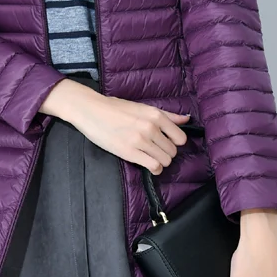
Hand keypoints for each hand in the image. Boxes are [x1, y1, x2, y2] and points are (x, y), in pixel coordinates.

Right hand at [44, 80, 192, 171]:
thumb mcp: (142, 107)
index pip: (180, 137)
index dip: (175, 143)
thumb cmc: (114, 108)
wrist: (90, 110)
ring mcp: (141, 140)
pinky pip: (153, 166)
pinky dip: (154, 169)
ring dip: (160, 162)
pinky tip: (148, 165)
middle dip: (166, 153)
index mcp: (155, 115)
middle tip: (155, 151)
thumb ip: (166, 115)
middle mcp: (151, 127)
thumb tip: (186, 119)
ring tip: (150, 158)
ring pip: (165, 160)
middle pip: (173, 151)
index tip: (166, 143)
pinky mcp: (129, 152)